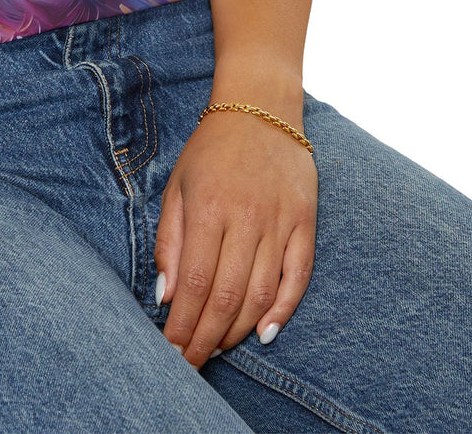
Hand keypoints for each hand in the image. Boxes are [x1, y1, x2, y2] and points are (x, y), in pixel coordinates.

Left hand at [153, 108, 317, 367]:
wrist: (260, 108)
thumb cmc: (211, 150)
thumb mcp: (177, 186)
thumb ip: (169, 240)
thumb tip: (166, 295)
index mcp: (209, 208)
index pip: (195, 282)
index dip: (184, 324)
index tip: (172, 350)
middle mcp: (246, 218)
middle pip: (227, 296)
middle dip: (207, 338)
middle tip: (192, 363)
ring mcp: (280, 221)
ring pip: (261, 293)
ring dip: (238, 329)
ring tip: (218, 348)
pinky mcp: (306, 222)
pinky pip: (298, 276)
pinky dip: (283, 309)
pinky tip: (265, 333)